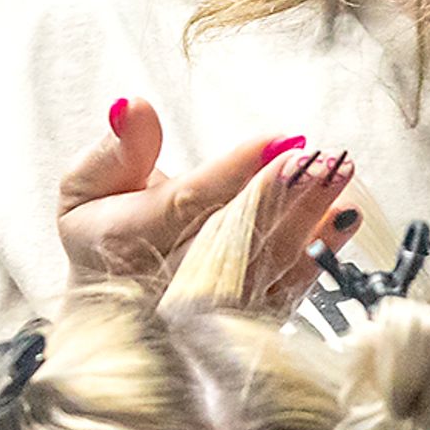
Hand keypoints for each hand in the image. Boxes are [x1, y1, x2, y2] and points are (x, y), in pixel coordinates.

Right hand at [56, 98, 358, 305]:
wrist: (112, 315)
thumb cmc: (101, 237)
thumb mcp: (84, 190)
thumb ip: (115, 152)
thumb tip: (132, 105)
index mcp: (126, 243)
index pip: (186, 204)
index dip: (234, 172)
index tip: (278, 140)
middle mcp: (171, 285)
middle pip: (235, 235)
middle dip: (282, 194)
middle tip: (320, 159)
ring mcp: (212, 312)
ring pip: (268, 264)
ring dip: (311, 218)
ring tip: (341, 176)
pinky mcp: (243, 324)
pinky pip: (287, 291)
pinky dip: (320, 254)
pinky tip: (344, 219)